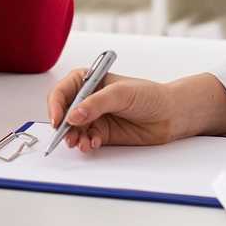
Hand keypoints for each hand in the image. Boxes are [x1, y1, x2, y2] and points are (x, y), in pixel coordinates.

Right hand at [47, 70, 179, 151]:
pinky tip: (92, 144)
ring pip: (73, 129)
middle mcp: (88, 99)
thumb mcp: (121, 93)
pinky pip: (86, 139)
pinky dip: (86, 143)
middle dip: (63, 126)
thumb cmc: (149, 95)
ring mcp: (94, 117)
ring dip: (74, 137)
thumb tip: (73, 115)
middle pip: (63, 113)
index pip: (62, 92)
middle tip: (67, 137)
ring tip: (81, 143)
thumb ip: (96, 103)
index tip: (58, 120)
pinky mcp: (101, 133)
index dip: (56, 106)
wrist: (170, 115)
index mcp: (88, 81)